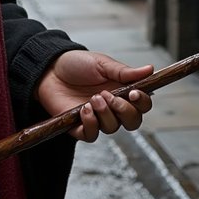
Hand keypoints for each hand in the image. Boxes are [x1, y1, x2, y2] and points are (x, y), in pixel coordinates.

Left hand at [35, 50, 153, 142]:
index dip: (142, 102)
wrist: (49, 69)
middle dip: (125, 111)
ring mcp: (97, 118)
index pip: (142, 105)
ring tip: (92, 98)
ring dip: (105, 114)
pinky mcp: (80, 126)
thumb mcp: (101, 63)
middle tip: (110, 97)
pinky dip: (91, 124)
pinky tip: (84, 110)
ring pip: (113, 128)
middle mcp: (112, 108)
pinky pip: (92, 135)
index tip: (134, 93)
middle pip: (133, 122)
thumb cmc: (76, 64)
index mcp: (121, 91)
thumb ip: (124, 71)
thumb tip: (150, 69)